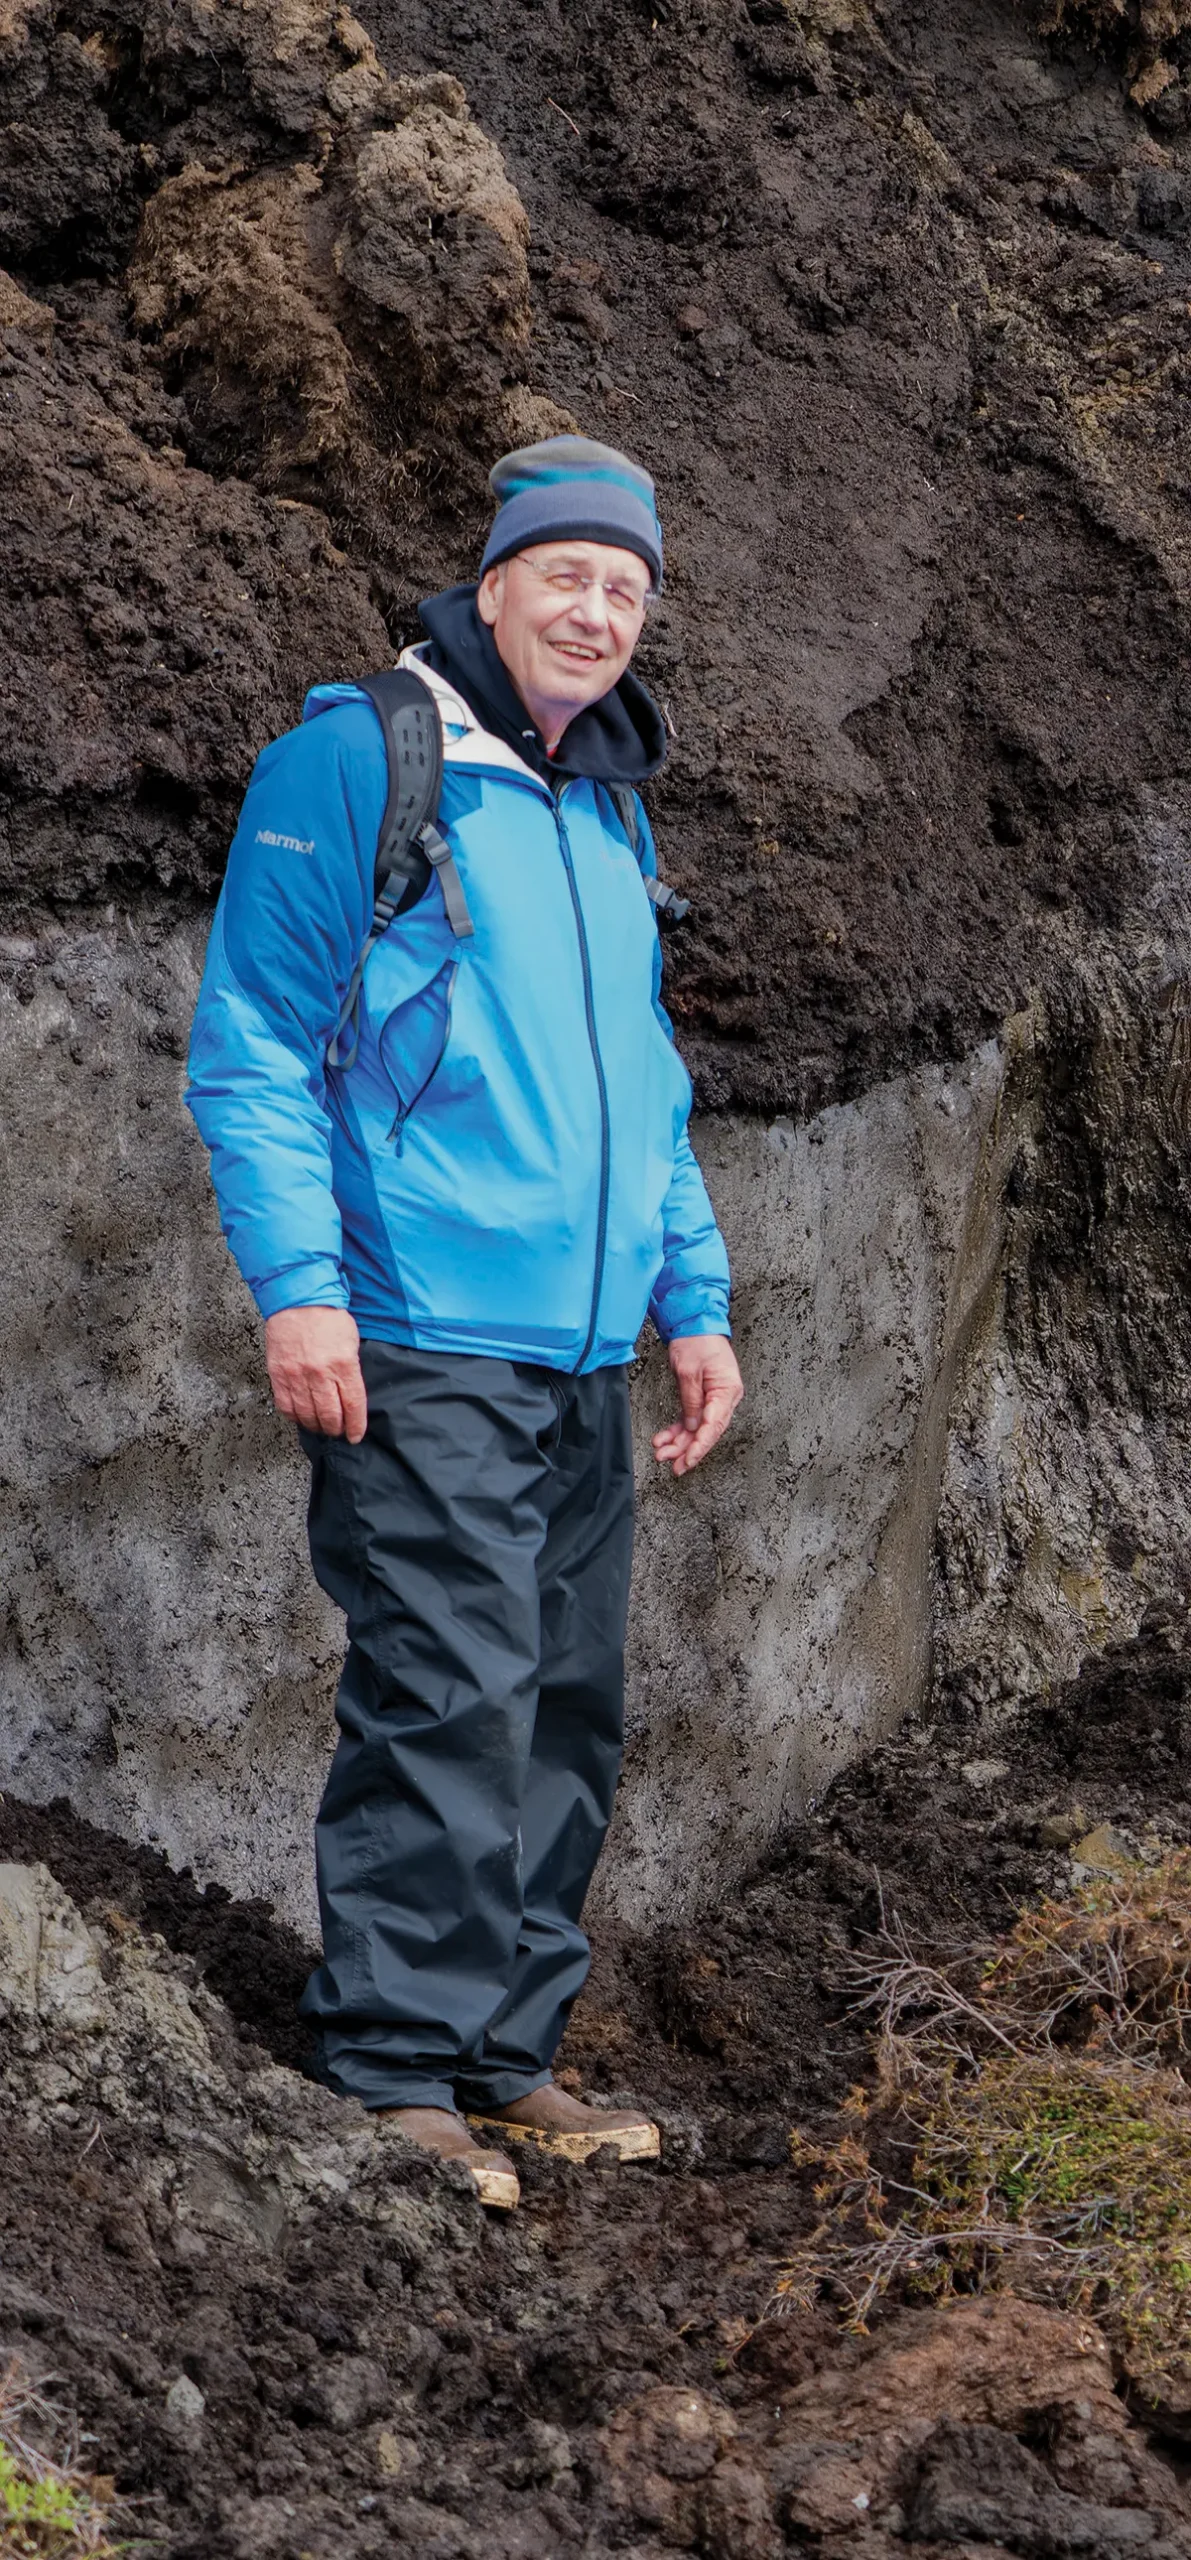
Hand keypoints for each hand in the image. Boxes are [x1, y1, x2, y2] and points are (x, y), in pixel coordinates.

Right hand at [264, 1306, 367, 1441]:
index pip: (353, 1405)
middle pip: (330, 1415)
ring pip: (307, 1415)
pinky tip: (301, 1417)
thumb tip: (350, 1393)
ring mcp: (297, 1376)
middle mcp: (320, 1374)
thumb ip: (351, 1369)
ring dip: (316, 1426)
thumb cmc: (327, 1317)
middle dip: (336, 1429)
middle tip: (337, 1432)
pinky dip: (294, 1416)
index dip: (355, 1426)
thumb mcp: (351, 1341)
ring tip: (320, 1427)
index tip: (355, 1436)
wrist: (298, 1300)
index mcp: (343, 1364)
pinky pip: (286, 1406)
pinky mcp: (278, 1375)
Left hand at [652, 1334, 742, 1477]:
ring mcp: (714, 1397)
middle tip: (673, 1465)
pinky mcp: (703, 1396)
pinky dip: (678, 1429)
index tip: (688, 1460)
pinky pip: (691, 1418)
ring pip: (697, 1428)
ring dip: (680, 1442)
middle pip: (707, 1431)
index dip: (700, 1446)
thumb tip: (692, 1427)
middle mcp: (725, 1397)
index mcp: (727, 1391)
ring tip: (663, 1453)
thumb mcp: (689, 1372)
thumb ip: (691, 1401)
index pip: (714, 1426)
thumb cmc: (697, 1340)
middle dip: (688, 1450)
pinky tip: (665, 1438)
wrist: (694, 1322)